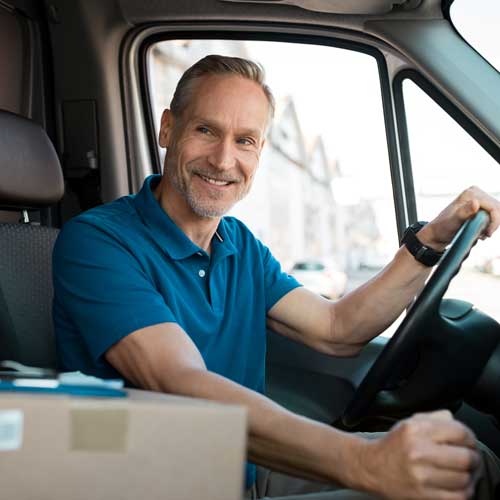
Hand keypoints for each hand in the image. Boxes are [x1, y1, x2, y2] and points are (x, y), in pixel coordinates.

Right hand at [359, 410, 479, 498]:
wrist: (372, 466)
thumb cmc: (393, 445)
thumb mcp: (409, 423)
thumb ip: (433, 418)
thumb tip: (454, 420)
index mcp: (415, 429)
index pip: (459, 432)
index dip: (470, 437)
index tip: (470, 441)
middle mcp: (417, 451)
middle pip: (465, 457)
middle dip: (474, 458)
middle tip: (472, 458)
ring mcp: (420, 475)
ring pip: (464, 479)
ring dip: (470, 476)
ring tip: (466, 472)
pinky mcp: (423, 495)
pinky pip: (457, 496)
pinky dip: (465, 491)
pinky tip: (460, 485)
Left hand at [417, 186, 499, 251]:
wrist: (437, 233)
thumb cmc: (443, 228)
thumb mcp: (453, 222)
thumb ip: (464, 213)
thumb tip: (476, 203)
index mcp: (470, 194)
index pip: (494, 207)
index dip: (495, 222)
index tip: (487, 234)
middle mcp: (475, 193)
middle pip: (497, 209)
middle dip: (493, 224)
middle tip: (482, 235)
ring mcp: (478, 199)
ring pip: (496, 213)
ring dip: (491, 225)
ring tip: (479, 233)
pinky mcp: (479, 206)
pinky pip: (492, 215)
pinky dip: (488, 224)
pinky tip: (479, 230)